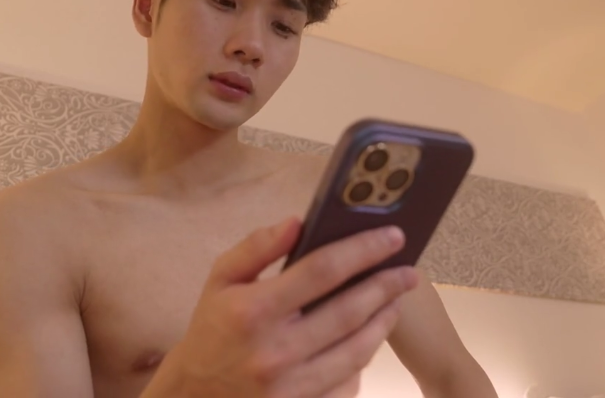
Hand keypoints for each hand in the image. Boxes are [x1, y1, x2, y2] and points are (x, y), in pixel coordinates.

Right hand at [141, 217, 418, 397]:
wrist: (195, 393)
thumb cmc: (212, 328)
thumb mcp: (220, 280)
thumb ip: (255, 248)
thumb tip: (297, 223)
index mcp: (254, 310)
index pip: (321, 271)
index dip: (362, 250)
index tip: (391, 237)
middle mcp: (275, 350)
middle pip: (348, 311)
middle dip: (386, 286)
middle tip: (409, 271)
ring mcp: (291, 386)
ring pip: (356, 351)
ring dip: (383, 322)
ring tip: (396, 300)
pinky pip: (347, 382)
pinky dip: (365, 357)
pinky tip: (372, 336)